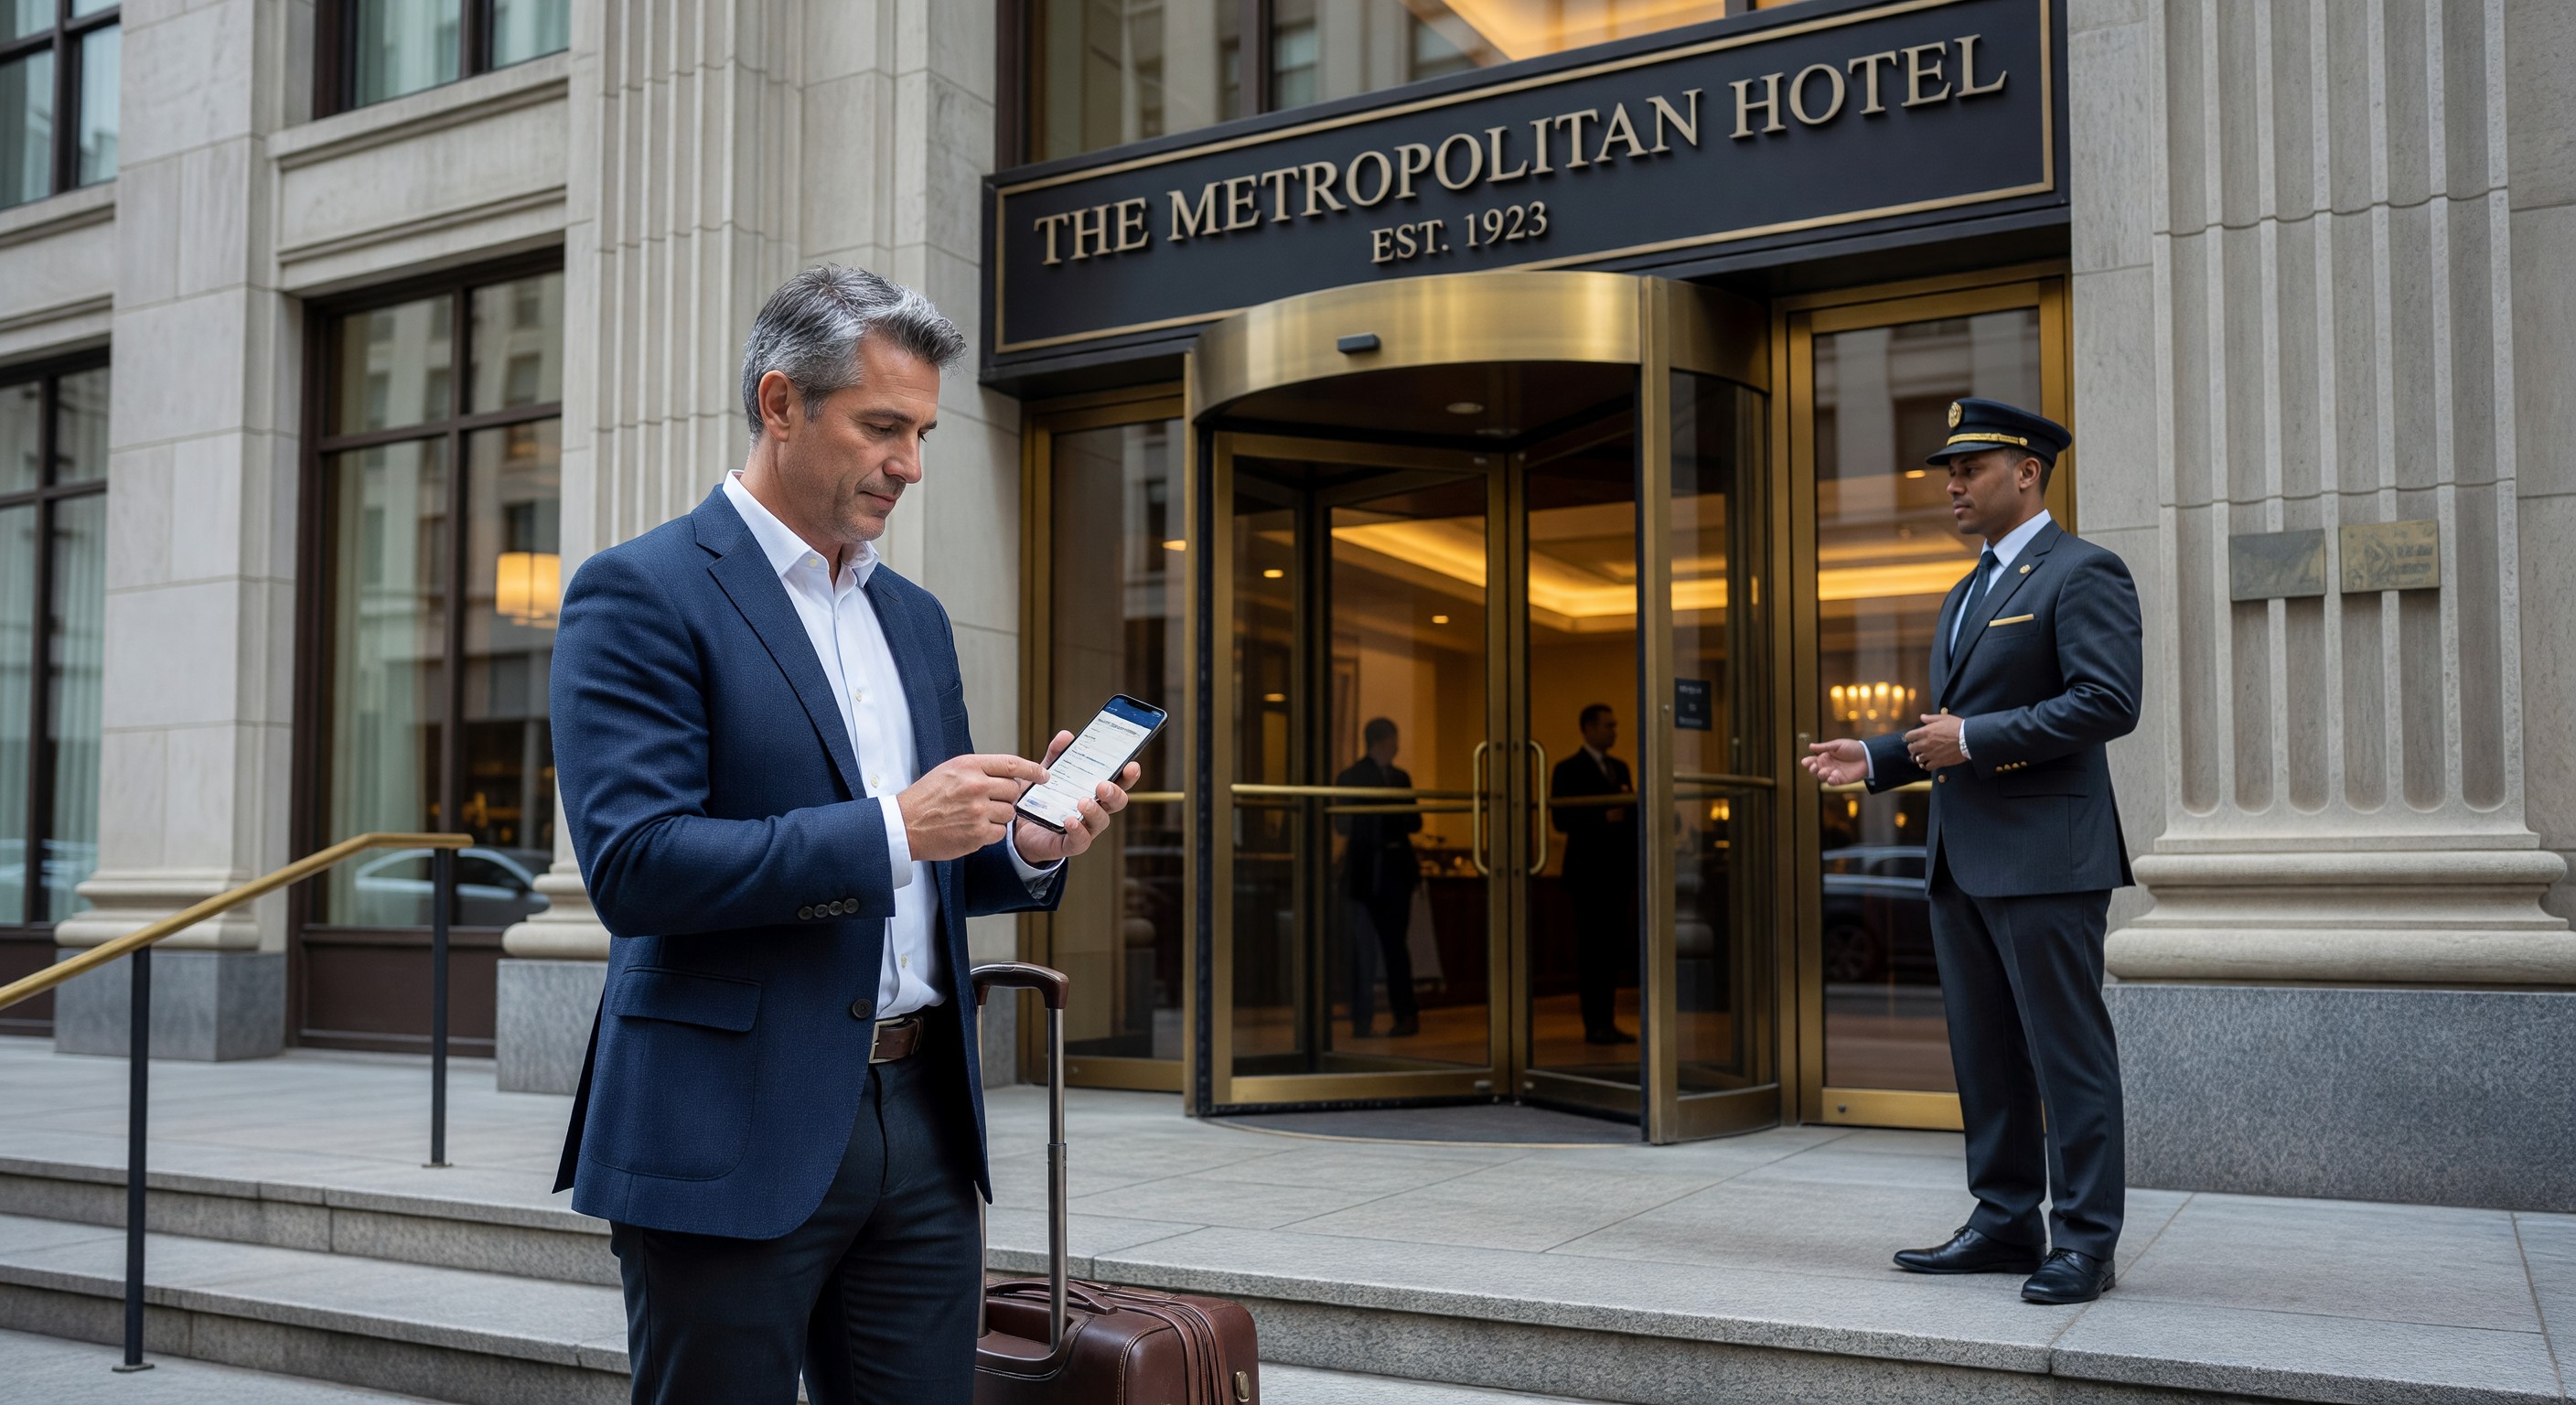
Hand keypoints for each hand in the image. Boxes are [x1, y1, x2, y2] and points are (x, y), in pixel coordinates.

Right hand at [898, 752, 1050, 862]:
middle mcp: (975, 786)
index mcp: (969, 766)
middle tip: (993, 801)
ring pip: (1009, 813)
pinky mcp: (977, 834)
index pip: (1012, 764)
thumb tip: (1008, 774)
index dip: (1032, 770)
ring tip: (975, 816)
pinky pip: (1000, 832)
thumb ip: (979, 770)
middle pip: (1014, 790)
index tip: (1044, 775)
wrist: (904, 825)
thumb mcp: (949, 771)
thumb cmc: (925, 798)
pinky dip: (990, 833)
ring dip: (998, 816)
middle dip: (1008, 797)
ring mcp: (977, 811)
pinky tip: (972, 829)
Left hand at [1010, 730, 1139, 864]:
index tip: (1131, 766)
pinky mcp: (1070, 844)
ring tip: (1083, 802)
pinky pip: (1080, 841)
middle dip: (1115, 793)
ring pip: (1101, 821)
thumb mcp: (1048, 772)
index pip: (1119, 782)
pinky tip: (1070, 820)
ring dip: (1095, 811)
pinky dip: (1078, 830)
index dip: (1128, 776)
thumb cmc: (1043, 799)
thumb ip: (1057, 754)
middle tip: (1103, 785)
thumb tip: (1066, 736)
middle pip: (1116, 802)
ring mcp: (1086, 828)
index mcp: (1095, 791)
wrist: (1020, 827)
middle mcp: (1095, 810)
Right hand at [1800, 738, 1868, 786]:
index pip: (1812, 761)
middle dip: (1812, 769)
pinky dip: (1830, 780)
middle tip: (1815, 766)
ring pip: (1822, 777)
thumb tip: (1810, 746)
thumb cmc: (1852, 748)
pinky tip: (1832, 776)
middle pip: (1815, 770)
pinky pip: (1832, 782)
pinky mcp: (1841, 780)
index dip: (1808, 762)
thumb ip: (1824, 747)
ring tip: (1825, 771)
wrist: (1868, 756)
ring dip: (1821, 775)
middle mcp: (1828, 766)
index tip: (1805, 762)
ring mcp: (1834, 773)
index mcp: (1825, 756)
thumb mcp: (1837, 745)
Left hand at [1905, 714, 1966, 769]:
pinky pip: (1927, 767)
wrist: (1968, 739)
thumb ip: (1930, 719)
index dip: (1909, 737)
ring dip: (1919, 757)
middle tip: (1918, 747)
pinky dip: (1926, 765)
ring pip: (1917, 759)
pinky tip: (1929, 762)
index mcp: (1925, 732)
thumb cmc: (1957, 727)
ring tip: (1923, 755)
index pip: (1908, 736)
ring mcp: (1931, 754)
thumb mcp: (1943, 718)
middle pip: (1911, 749)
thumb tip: (1922, 717)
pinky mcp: (1938, 762)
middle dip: (1913, 747)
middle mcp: (1925, 744)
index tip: (1913, 738)